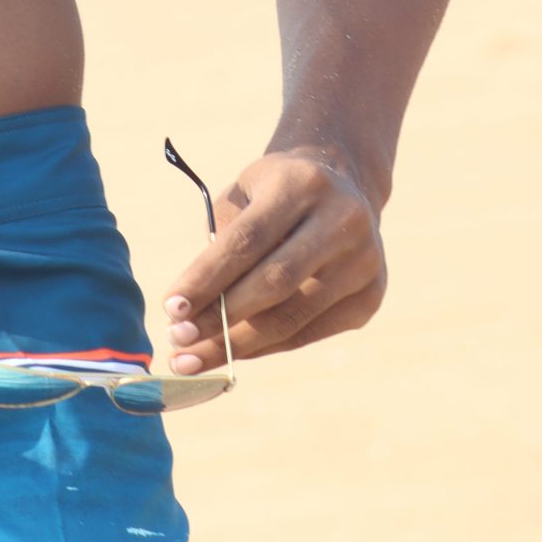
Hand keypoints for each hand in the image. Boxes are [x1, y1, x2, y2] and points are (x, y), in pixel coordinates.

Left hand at [162, 147, 385, 373]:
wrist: (344, 185)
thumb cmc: (275, 193)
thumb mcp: (246, 194)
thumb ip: (222, 242)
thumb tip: (193, 314)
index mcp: (302, 183)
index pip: (247, 239)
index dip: (206, 277)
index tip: (170, 308)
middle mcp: (342, 220)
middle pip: (273, 282)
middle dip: (220, 317)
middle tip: (177, 340)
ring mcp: (364, 262)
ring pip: (292, 316)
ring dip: (237, 343)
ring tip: (193, 357)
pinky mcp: (371, 297)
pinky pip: (308, 332)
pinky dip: (265, 345)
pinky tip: (232, 351)